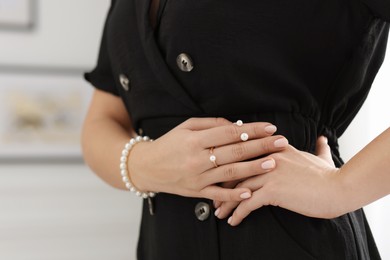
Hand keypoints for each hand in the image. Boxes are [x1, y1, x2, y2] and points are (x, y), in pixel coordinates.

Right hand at [128, 117, 288, 200]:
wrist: (147, 167)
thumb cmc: (169, 144)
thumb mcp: (185, 127)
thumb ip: (210, 124)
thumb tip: (235, 125)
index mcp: (195, 139)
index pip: (229, 133)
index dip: (252, 130)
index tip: (270, 127)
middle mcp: (197, 158)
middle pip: (235, 151)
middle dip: (261, 146)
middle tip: (281, 142)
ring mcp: (197, 177)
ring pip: (230, 172)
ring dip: (254, 168)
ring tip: (273, 163)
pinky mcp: (195, 191)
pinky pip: (217, 193)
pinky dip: (233, 193)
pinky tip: (249, 191)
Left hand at [215, 136, 341, 224]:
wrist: (339, 188)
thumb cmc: (330, 176)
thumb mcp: (321, 157)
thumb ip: (318, 148)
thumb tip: (322, 139)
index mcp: (276, 148)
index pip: (244, 155)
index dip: (231, 167)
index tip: (221, 177)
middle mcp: (269, 158)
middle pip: (236, 171)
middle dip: (222, 186)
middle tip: (213, 197)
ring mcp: (270, 173)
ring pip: (238, 188)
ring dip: (226, 203)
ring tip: (219, 213)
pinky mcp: (273, 190)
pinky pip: (247, 203)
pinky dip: (238, 213)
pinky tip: (233, 221)